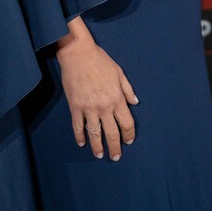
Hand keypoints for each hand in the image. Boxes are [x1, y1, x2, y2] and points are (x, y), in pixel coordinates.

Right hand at [56, 35, 138, 160]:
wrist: (78, 54)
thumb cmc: (100, 60)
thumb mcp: (119, 72)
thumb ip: (127, 89)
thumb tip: (135, 103)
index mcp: (117, 98)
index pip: (126, 123)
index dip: (129, 134)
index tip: (129, 141)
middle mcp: (104, 107)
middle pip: (112, 134)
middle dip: (115, 147)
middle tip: (116, 157)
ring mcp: (89, 108)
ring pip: (95, 134)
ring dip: (98, 147)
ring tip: (100, 155)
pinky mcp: (75, 107)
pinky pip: (78, 127)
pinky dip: (80, 137)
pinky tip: (82, 143)